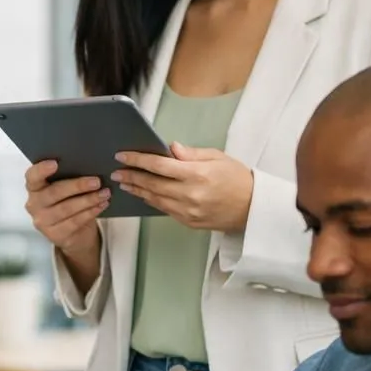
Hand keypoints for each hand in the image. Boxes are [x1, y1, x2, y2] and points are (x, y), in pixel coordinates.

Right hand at [24, 160, 109, 256]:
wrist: (73, 233)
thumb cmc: (68, 202)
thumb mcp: (65, 189)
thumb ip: (68, 178)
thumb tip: (88, 166)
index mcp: (34, 188)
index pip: (32, 177)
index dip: (41, 170)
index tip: (55, 163)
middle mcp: (34, 204)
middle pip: (54, 193)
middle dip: (77, 186)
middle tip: (96, 181)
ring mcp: (43, 221)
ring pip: (66, 208)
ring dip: (88, 200)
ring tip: (104, 193)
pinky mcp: (54, 235)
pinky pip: (75, 221)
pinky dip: (90, 212)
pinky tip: (101, 205)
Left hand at [112, 143, 252, 232]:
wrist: (254, 208)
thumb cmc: (237, 179)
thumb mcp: (217, 157)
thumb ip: (191, 154)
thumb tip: (170, 148)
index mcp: (197, 174)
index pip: (159, 165)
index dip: (137, 160)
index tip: (122, 155)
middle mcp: (190, 194)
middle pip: (152, 184)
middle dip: (131, 176)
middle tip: (116, 170)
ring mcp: (188, 211)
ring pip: (154, 199)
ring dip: (137, 190)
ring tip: (124, 182)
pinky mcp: (188, 222)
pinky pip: (163, 210)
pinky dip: (151, 201)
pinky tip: (143, 194)